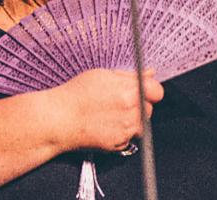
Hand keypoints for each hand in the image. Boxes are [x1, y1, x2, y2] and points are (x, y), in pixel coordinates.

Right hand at [37, 69, 162, 152]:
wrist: (59, 119)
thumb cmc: (75, 95)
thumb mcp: (101, 75)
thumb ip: (128, 75)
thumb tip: (148, 73)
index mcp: (129, 91)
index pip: (157, 91)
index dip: (149, 88)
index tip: (143, 89)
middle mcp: (132, 112)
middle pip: (149, 107)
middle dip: (139, 103)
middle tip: (119, 101)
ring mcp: (126, 130)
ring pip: (141, 123)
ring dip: (131, 118)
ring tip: (110, 114)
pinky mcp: (119, 143)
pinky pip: (129, 136)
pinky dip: (121, 131)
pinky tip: (105, 124)